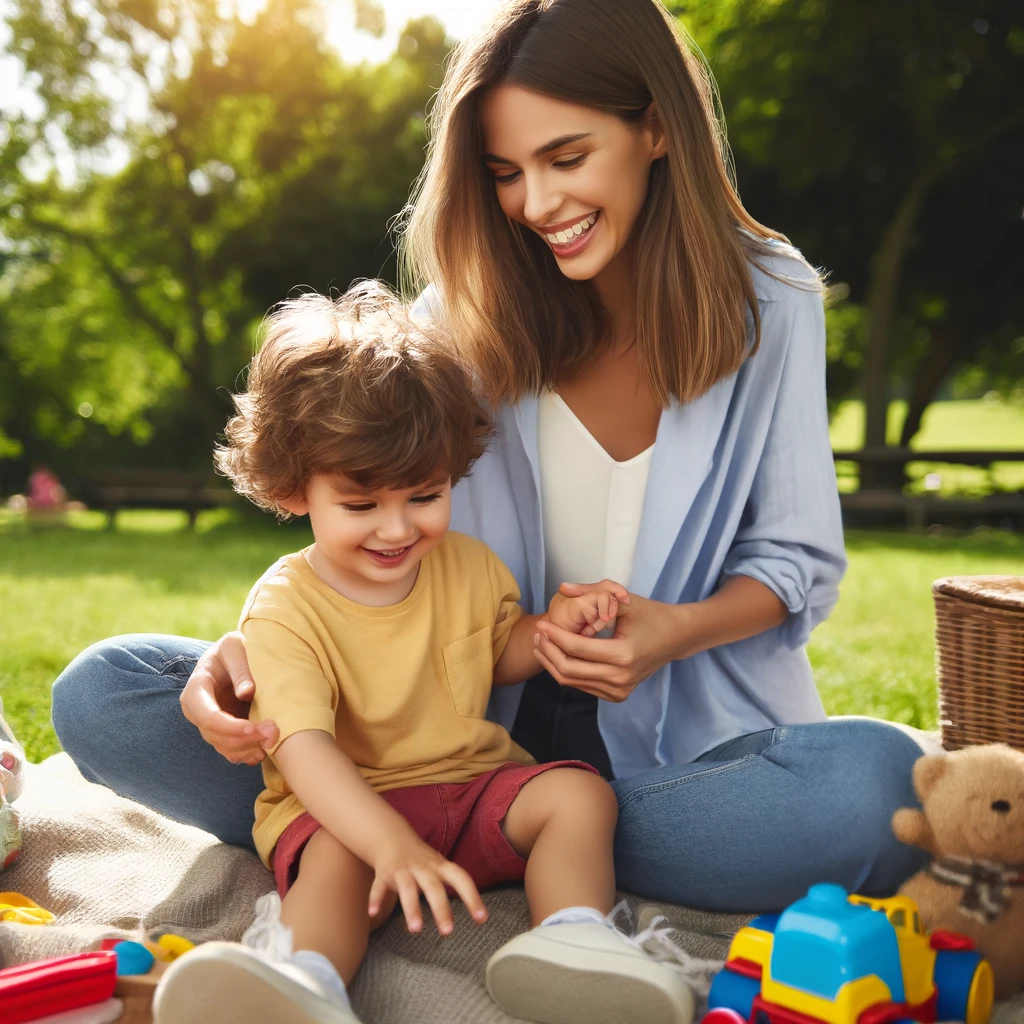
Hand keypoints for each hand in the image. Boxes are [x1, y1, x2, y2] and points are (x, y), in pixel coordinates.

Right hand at [179, 631, 278, 765]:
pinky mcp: (222, 730)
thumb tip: (247, 692)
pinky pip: (231, 750)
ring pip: (223, 746)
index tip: (253, 727)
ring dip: (248, 749)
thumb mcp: (236, 647)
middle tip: (274, 731)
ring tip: (272, 741)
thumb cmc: (235, 648)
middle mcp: (198, 709)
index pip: (207, 715)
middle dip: (244, 738)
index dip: (229, 726)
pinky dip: (246, 754)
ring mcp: (209, 722)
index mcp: (197, 688)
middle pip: (216, 734)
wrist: (236, 655)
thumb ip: (240, 669)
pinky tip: (263, 751)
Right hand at [368, 826, 487, 935]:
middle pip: (434, 887)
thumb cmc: (422, 859)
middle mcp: (423, 868)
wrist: (392, 836)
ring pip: (408, 888)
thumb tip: (476, 913)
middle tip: (448, 931)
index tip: (482, 919)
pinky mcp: (384, 873)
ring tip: (416, 930)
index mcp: (440, 866)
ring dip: (412, 908)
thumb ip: (453, 886)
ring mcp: (403, 870)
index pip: (461, 879)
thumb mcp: (440, 867)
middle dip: (441, 908)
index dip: (473, 897)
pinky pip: (379, 886)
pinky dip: (376, 898)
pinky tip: (373, 913)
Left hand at [533, 586, 691, 701]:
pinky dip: (567, 671)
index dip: (555, 636)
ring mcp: (619, 690)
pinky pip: (583, 685)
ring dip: (553, 663)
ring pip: (573, 681)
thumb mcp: (624, 601)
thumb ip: (592, 593)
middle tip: (538, 635)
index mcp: (623, 654)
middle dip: (548, 652)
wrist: (676, 638)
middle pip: (569, 670)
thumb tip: (563, 587)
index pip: (577, 648)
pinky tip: (559, 655)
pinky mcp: (617, 695)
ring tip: (543, 643)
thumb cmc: (651, 616)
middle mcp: (620, 677)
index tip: (542, 624)